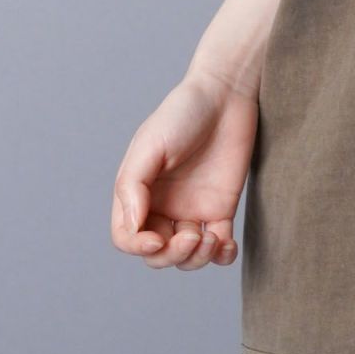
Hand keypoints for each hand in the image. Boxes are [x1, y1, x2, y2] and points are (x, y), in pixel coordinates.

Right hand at [110, 69, 257, 269]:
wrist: (227, 94)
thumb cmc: (182, 113)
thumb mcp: (150, 145)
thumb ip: (133, 186)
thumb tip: (133, 228)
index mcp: (138, 193)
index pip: (127, 237)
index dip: (138, 247)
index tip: (157, 239)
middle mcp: (162, 206)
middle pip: (157, 254)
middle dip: (171, 256)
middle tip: (191, 237)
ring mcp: (193, 209)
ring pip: (187, 256)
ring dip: (195, 259)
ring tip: (209, 239)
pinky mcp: (222, 207)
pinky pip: (220, 245)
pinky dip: (222, 255)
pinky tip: (226, 246)